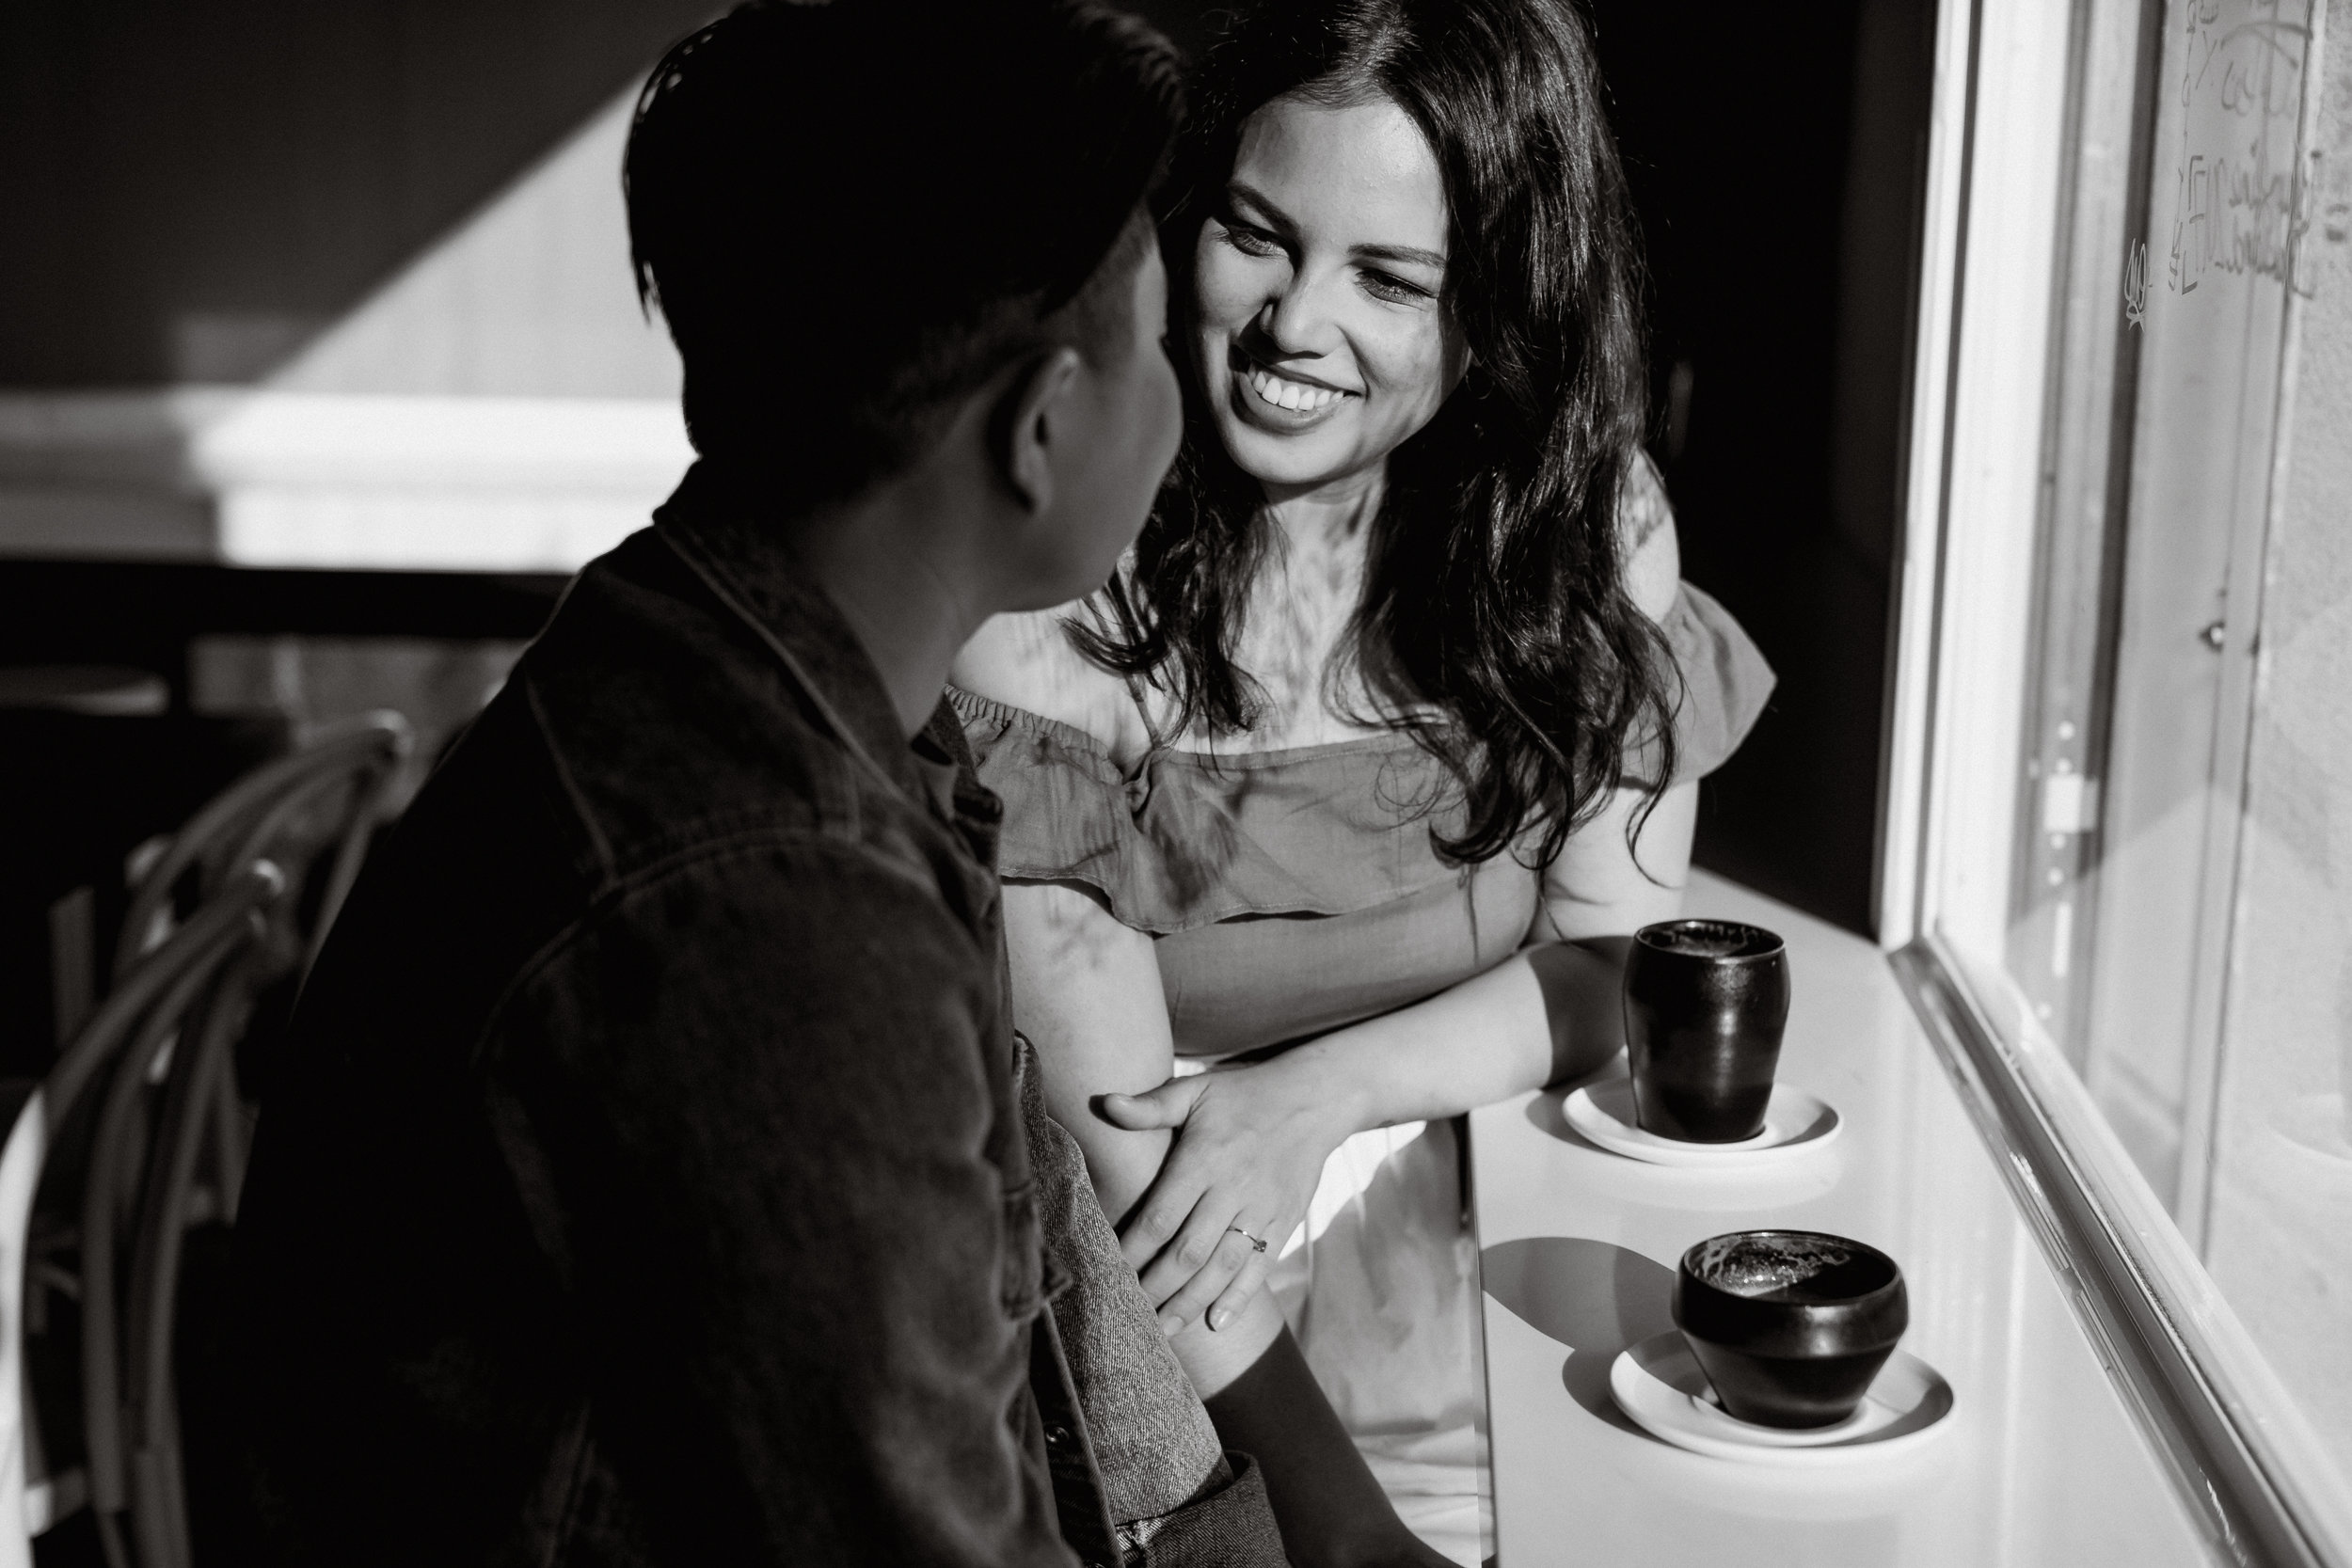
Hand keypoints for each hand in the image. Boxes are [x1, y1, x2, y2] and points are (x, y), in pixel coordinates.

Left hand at [1099, 1051, 1362, 1336]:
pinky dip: (1239, 1298)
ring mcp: (1262, 1209)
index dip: (1133, 1250)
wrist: (1315, 1099)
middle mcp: (1233, 1189)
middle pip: (1189, 1252)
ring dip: (1191, 1302)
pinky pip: (1260, 1267)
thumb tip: (1104, 1103)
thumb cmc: (1244, 1094)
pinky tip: (1216, 1322)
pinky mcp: (1285, 1221)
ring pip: (1222, 1268)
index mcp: (1204, 1159)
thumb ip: (1151, 1106)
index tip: (1109, 1271)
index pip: (1161, 1217)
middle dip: (1156, 1287)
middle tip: (1130, 1312)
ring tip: (1164, 1329)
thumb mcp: (1196, 1091)